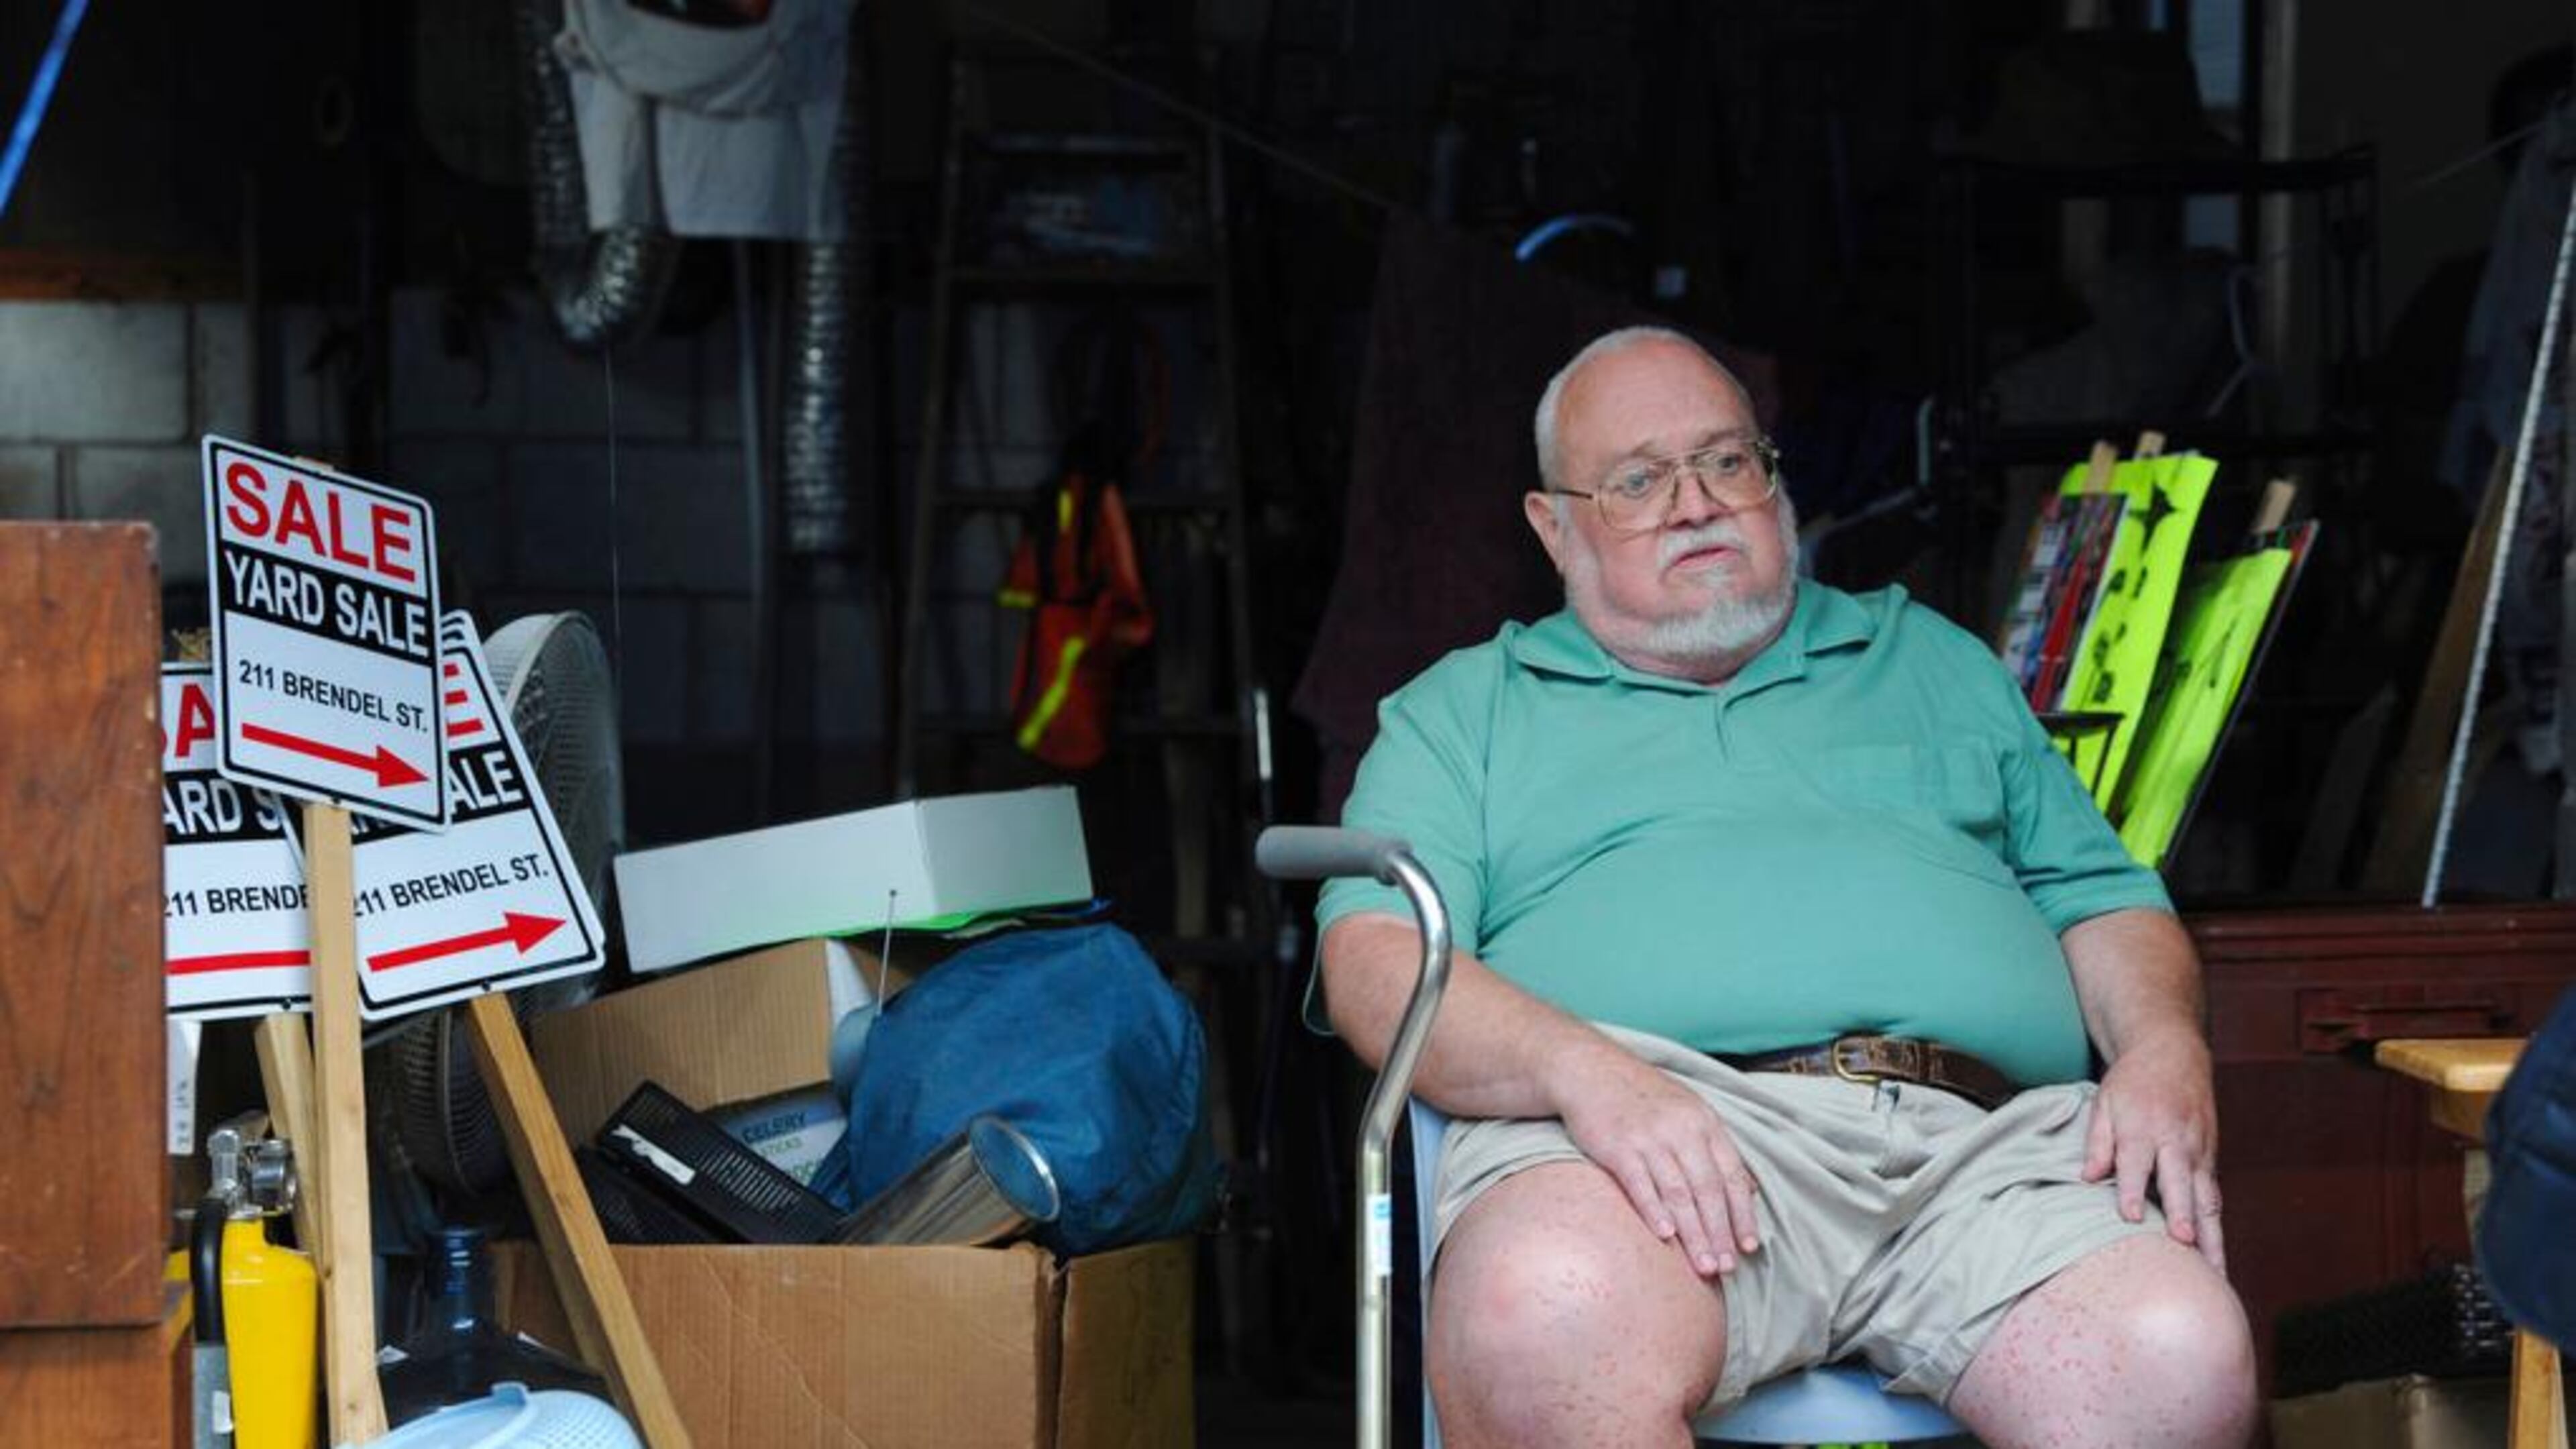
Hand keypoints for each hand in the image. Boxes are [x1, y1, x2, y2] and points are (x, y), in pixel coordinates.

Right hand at [1551, 1044, 1762, 1278]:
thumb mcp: (1689, 1111)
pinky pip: (1640, 1184)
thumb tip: (1749, 1189)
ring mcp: (1649, 1138)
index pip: (1731, 1174)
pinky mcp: (1617, 1147)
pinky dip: (1654, 1211)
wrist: (1590, 1070)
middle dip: (1719, 1233)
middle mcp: (1681, 1130)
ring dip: (1693, 1233)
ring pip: (1678, 1193)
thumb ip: (1717, 1149)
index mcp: (1704, 1122)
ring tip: (1703, 1265)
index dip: (1742, 1213)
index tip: (1748, 1247)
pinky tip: (1665, 1237)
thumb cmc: (1643, 1097)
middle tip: (1725, 1267)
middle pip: (1707, 1189)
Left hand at [2082, 1028, 2224, 1271]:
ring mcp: (2199, 1152)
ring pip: (2208, 1199)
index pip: (2137, 1163)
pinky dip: (2217, 1228)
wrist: (2174, 1054)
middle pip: (2181, 1184)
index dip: (2133, 1191)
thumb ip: (2098, 1143)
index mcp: (2144, 1128)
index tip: (2130, 1218)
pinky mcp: (2211, 1159)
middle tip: (2184, 1247)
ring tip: (2214, 1274)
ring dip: (2212, 1236)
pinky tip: (2217, 1257)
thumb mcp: (2105, 1103)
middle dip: (2184, 1215)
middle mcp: (2176, 1142)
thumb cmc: (2132, 1083)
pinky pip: (2214, 1198)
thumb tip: (2087, 1179)